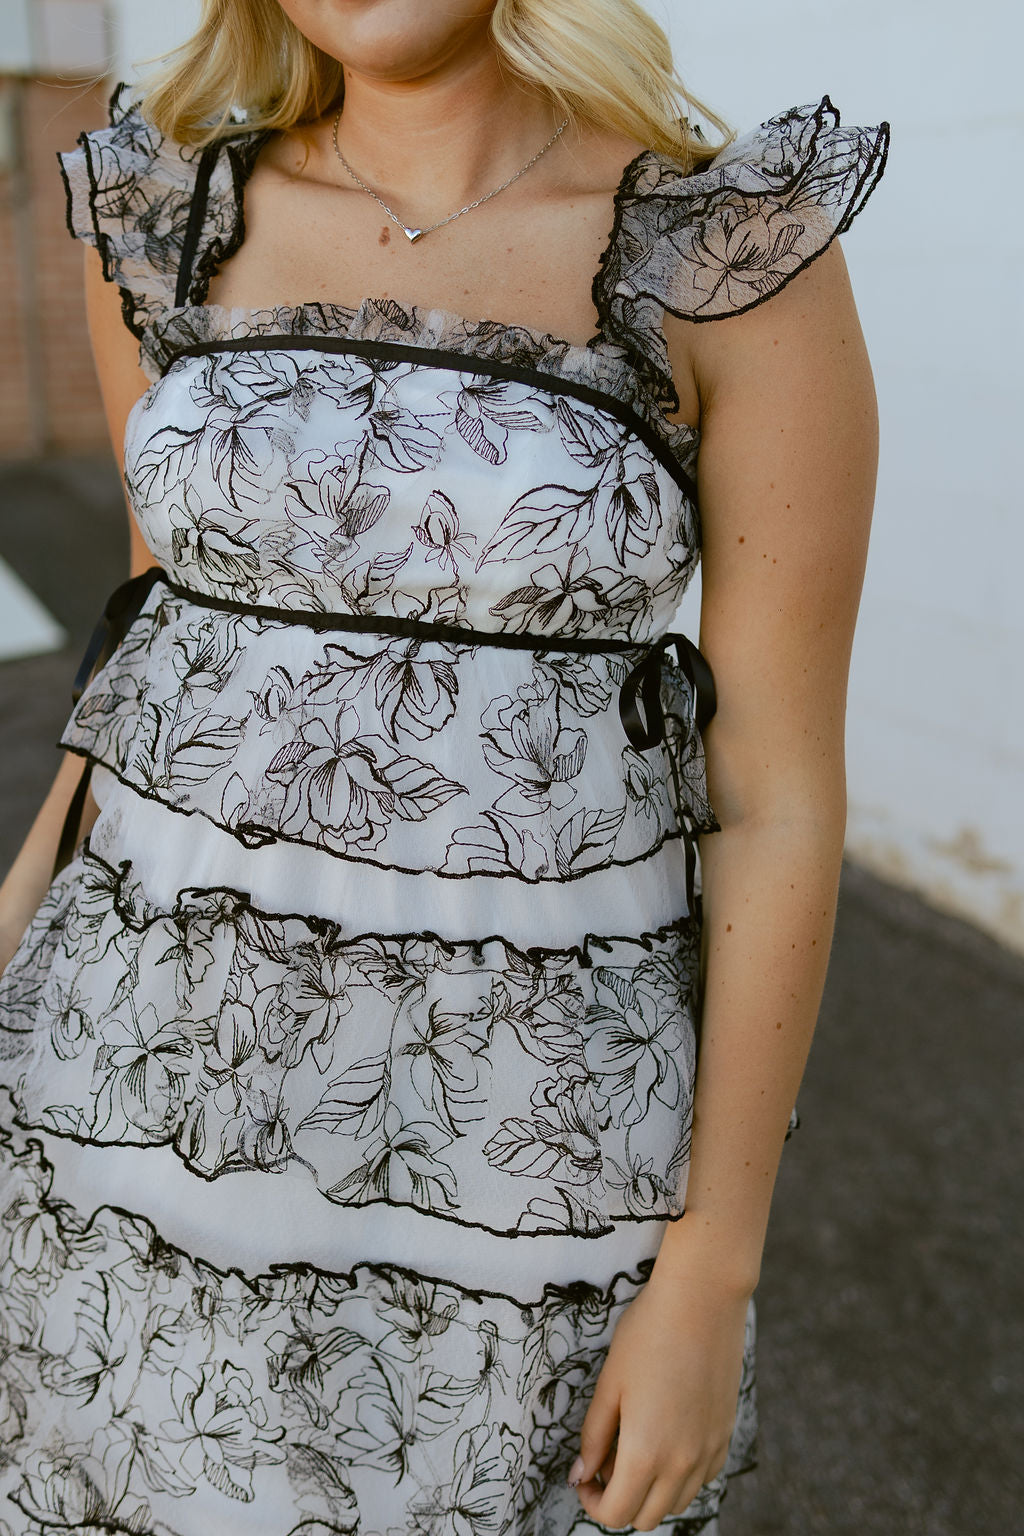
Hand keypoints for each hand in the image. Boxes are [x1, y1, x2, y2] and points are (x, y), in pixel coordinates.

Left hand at [568, 1247, 750, 1530]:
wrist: (702, 1301)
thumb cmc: (648, 1334)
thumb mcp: (610, 1384)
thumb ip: (594, 1436)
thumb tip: (581, 1473)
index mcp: (646, 1454)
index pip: (616, 1514)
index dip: (592, 1502)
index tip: (584, 1477)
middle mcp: (682, 1464)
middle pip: (646, 1517)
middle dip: (619, 1500)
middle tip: (606, 1462)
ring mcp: (709, 1452)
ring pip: (676, 1503)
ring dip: (651, 1490)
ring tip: (635, 1446)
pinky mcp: (725, 1435)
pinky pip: (701, 1479)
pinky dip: (680, 1475)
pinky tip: (667, 1438)